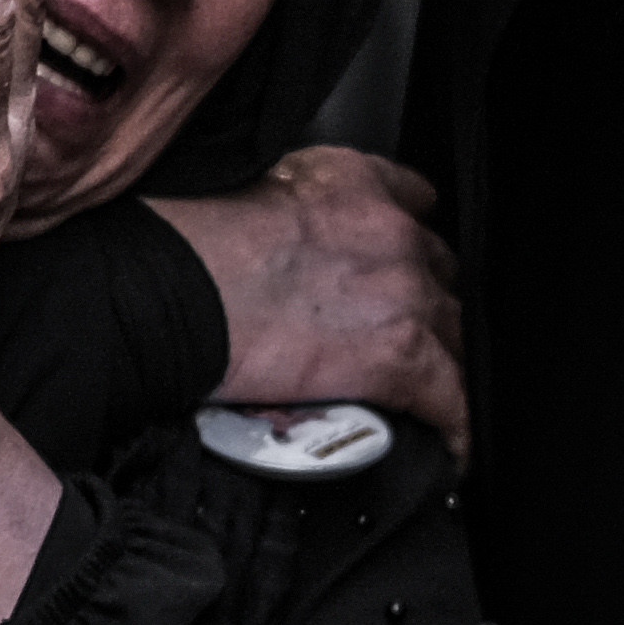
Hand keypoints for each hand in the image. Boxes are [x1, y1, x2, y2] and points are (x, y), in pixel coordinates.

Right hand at [144, 146, 469, 461]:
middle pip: (440, 274)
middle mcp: (393, 231)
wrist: (168, 294)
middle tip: (389, 333)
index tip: (392, 261)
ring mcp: (405, 293)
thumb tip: (286, 242)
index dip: (404, 240)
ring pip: (455, 333)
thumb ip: (294, 206)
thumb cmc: (184, 245)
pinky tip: (451, 442)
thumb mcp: (249, 188)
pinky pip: (453, 398)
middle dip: (422, 301)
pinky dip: (455, 424)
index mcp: (354, 182)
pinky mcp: (399, 357)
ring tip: (423, 393)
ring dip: (441, 361)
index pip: (415, 202)